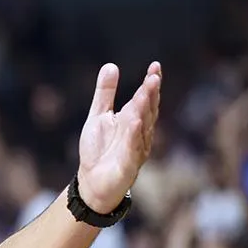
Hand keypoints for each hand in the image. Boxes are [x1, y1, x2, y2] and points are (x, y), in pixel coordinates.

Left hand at [76, 62, 162, 212]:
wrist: (92, 181)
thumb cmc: (98, 149)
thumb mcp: (98, 116)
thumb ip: (105, 93)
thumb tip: (111, 65)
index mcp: (133, 119)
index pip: (145, 99)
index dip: (151, 84)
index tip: (155, 67)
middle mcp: (140, 132)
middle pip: (147, 110)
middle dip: (151, 93)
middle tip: (153, 76)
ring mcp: (137, 148)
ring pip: (143, 126)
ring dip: (145, 109)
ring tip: (146, 91)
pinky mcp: (129, 164)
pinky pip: (133, 147)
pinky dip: (134, 134)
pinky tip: (135, 121)